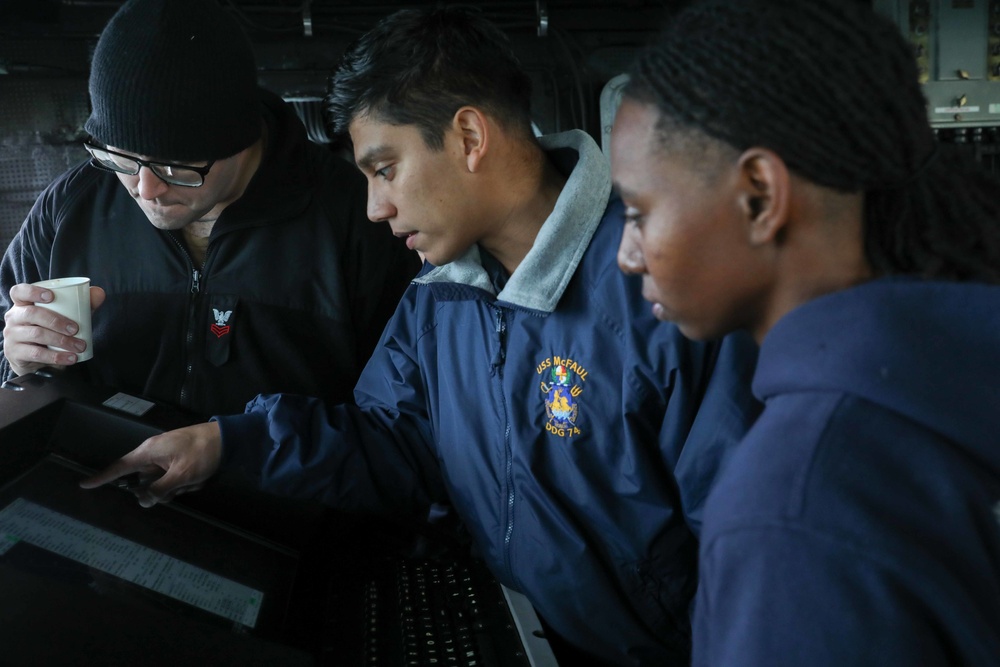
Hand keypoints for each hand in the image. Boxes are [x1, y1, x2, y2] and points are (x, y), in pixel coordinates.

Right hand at [3, 283, 105, 375]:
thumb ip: (82, 303)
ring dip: (62, 341)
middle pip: (32, 314)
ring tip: (80, 346)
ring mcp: (12, 336)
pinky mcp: (15, 353)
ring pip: (36, 334)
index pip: (19, 292)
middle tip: (76, 329)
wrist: (38, 360)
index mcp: (23, 304)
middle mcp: (14, 317)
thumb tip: (99, 292)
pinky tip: (71, 358)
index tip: (51, 296)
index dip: (33, 291)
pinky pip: (36, 354)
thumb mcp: (65, 316)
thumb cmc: (51, 331)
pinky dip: (57, 357)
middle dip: (57, 321)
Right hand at [79, 422, 222, 507]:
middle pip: (145, 482)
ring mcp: (167, 457)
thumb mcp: (181, 475)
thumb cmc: (202, 453)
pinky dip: (188, 482)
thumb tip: (144, 501)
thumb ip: (160, 489)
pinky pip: (176, 478)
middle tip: (182, 484)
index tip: (84, 485)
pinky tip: (202, 477)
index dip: (103, 478)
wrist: (228, 438)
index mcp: (149, 452)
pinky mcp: (180, 460)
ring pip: (162, 483)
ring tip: (196, 478)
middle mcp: (154, 454)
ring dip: (179, 486)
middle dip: (163, 490)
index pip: (119, 467)